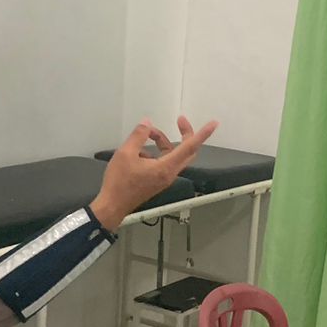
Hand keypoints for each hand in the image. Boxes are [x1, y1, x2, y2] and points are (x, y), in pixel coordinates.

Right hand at [90, 116, 217, 231]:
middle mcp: (170, 173)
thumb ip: (138, 136)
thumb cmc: (119, 182)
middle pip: (187, 151)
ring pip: (173, 155)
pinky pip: (164, 162)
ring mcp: (164, 178)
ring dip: (164, 142)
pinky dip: (155, 152)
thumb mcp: (125, 153)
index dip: (202, 134)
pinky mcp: (158, 181)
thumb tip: (147, 123)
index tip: (213, 124)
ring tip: (146, 134)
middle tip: (179, 120)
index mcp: (166, 167)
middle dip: (185, 134)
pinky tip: (138, 151)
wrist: (113, 205)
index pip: (189, 147)